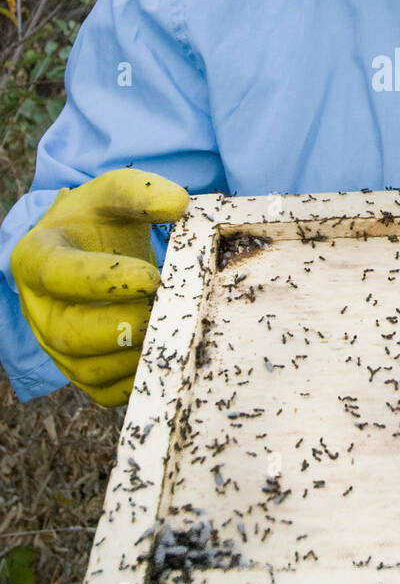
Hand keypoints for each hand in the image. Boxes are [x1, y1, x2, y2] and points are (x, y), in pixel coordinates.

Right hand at [10, 169, 188, 405]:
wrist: (89, 248)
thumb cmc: (99, 220)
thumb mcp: (113, 193)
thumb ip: (141, 191)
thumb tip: (179, 203)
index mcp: (36, 257)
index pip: (58, 274)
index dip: (103, 280)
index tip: (152, 276)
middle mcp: (38, 308)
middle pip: (70, 333)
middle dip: (124, 325)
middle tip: (168, 307)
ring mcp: (55, 347)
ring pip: (89, 370)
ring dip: (137, 352)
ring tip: (173, 326)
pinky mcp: (81, 373)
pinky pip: (108, 393)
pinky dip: (140, 378)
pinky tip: (168, 351)